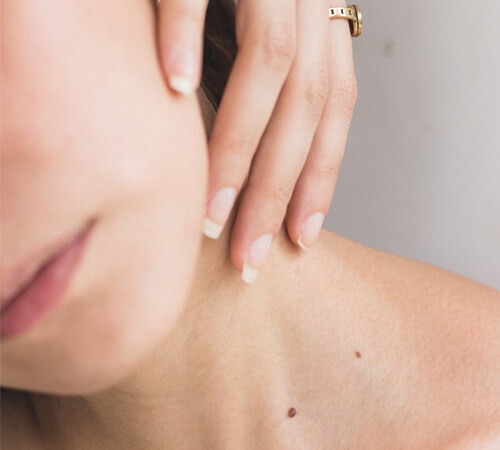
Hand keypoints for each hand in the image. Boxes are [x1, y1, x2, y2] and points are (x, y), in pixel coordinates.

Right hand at [156, 0, 356, 281]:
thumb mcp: (258, 38)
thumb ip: (263, 91)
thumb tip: (256, 162)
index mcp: (321, 23)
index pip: (333, 111)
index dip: (321, 178)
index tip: (299, 239)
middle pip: (305, 104)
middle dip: (278, 188)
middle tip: (250, 256)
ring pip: (268, 63)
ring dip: (236, 147)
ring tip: (212, 214)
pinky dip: (185, 39)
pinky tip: (171, 94)